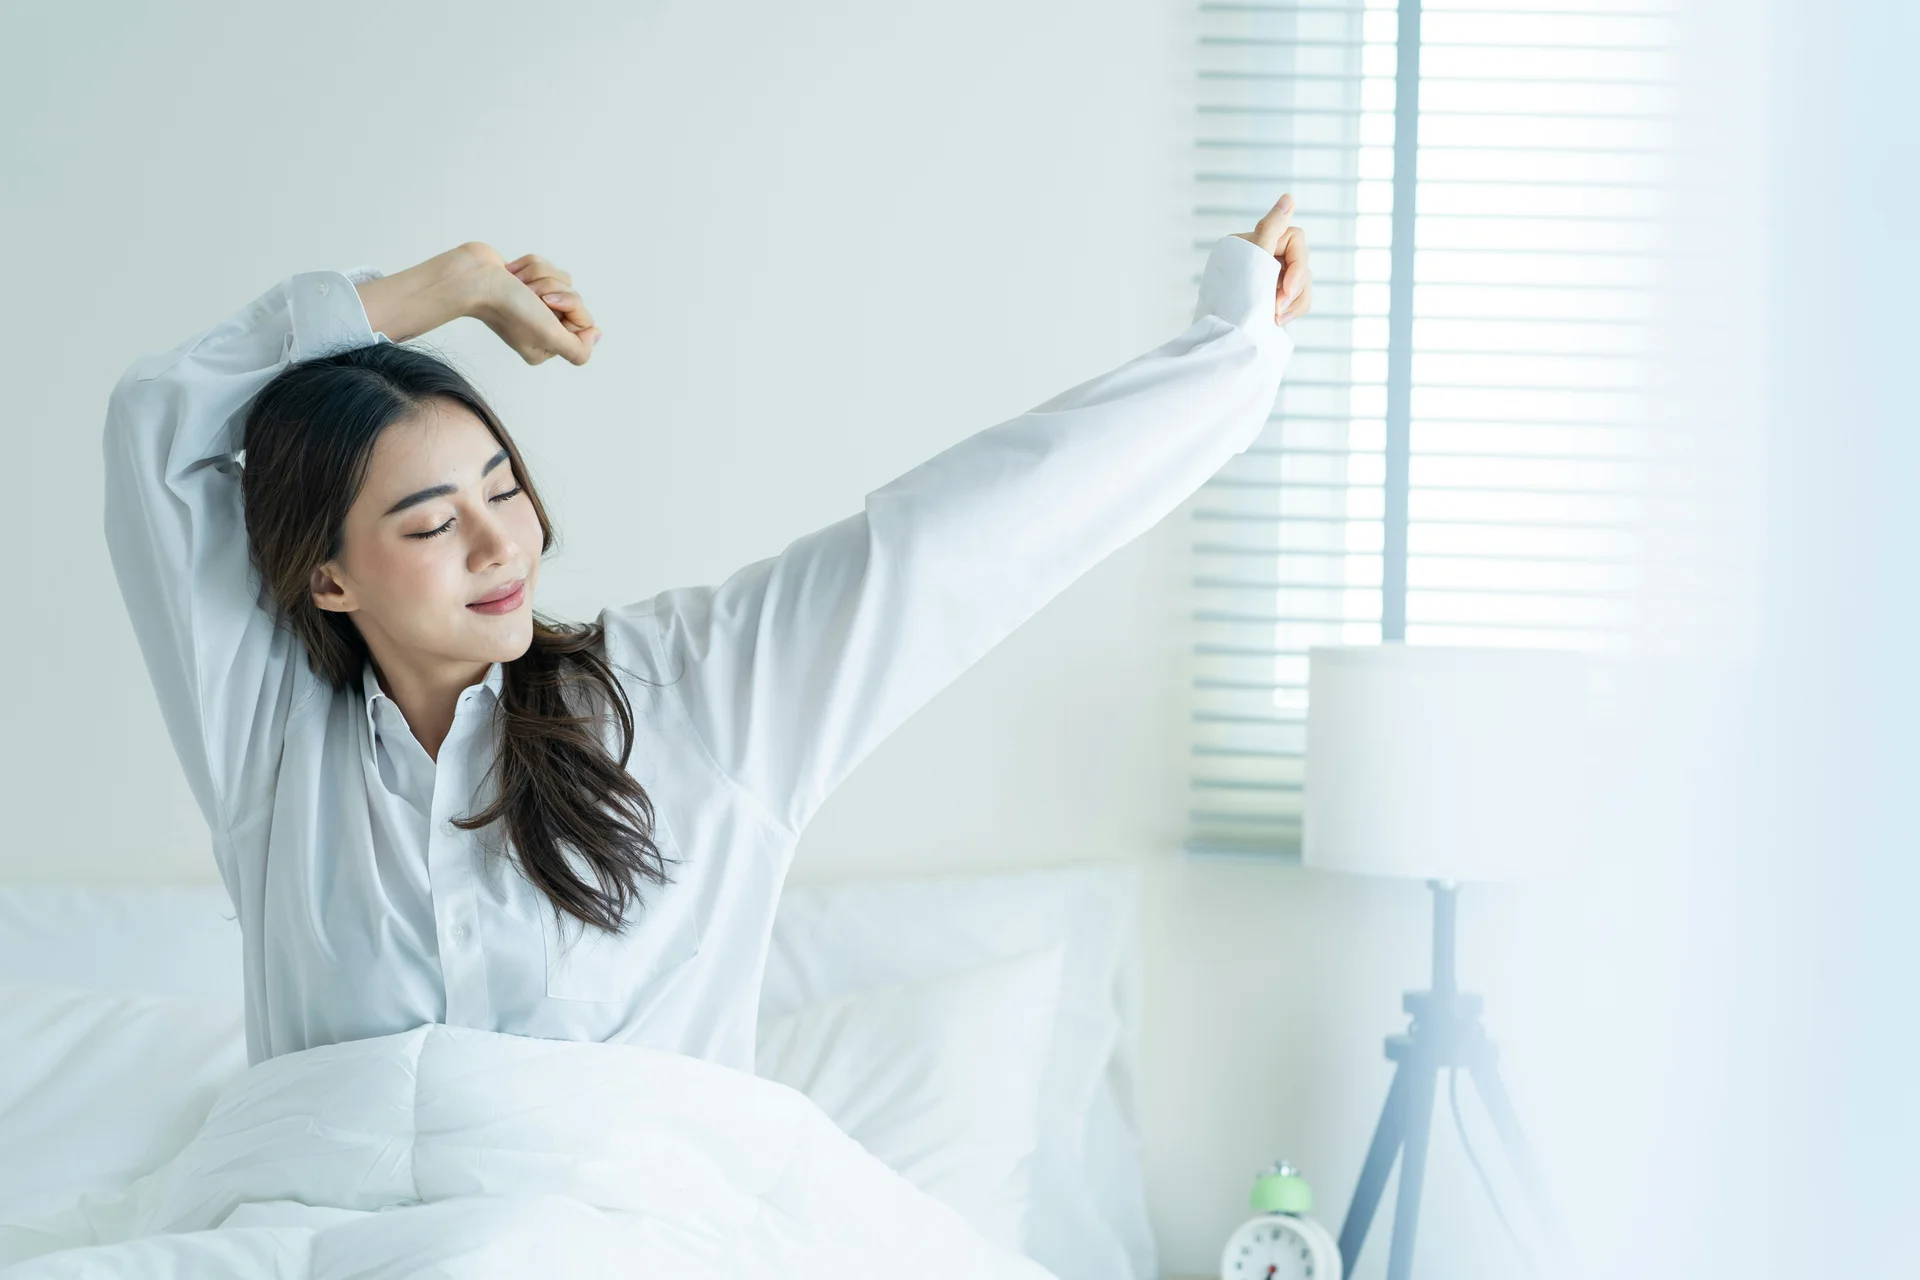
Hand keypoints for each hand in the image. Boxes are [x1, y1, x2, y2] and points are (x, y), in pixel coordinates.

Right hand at [467, 246, 602, 366]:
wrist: (473, 277)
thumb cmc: (508, 308)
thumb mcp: (549, 338)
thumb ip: (578, 350)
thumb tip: (595, 335)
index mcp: (548, 346)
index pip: (584, 322)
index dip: (570, 307)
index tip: (546, 305)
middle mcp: (542, 327)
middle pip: (575, 298)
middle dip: (552, 288)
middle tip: (529, 295)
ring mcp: (533, 304)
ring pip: (562, 279)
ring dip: (539, 275)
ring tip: (517, 283)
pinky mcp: (526, 281)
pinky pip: (546, 266)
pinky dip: (529, 265)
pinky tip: (512, 274)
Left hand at [1232, 193, 1313, 325]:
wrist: (1221, 337)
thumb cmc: (1233, 297)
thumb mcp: (1254, 259)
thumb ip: (1272, 228)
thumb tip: (1288, 197)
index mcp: (1258, 242)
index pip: (1295, 238)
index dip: (1297, 264)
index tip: (1285, 289)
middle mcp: (1266, 256)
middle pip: (1302, 263)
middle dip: (1294, 288)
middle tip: (1276, 309)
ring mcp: (1271, 278)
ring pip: (1304, 284)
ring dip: (1294, 303)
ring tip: (1274, 318)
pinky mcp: (1275, 298)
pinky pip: (1299, 299)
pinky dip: (1292, 311)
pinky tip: (1276, 322)